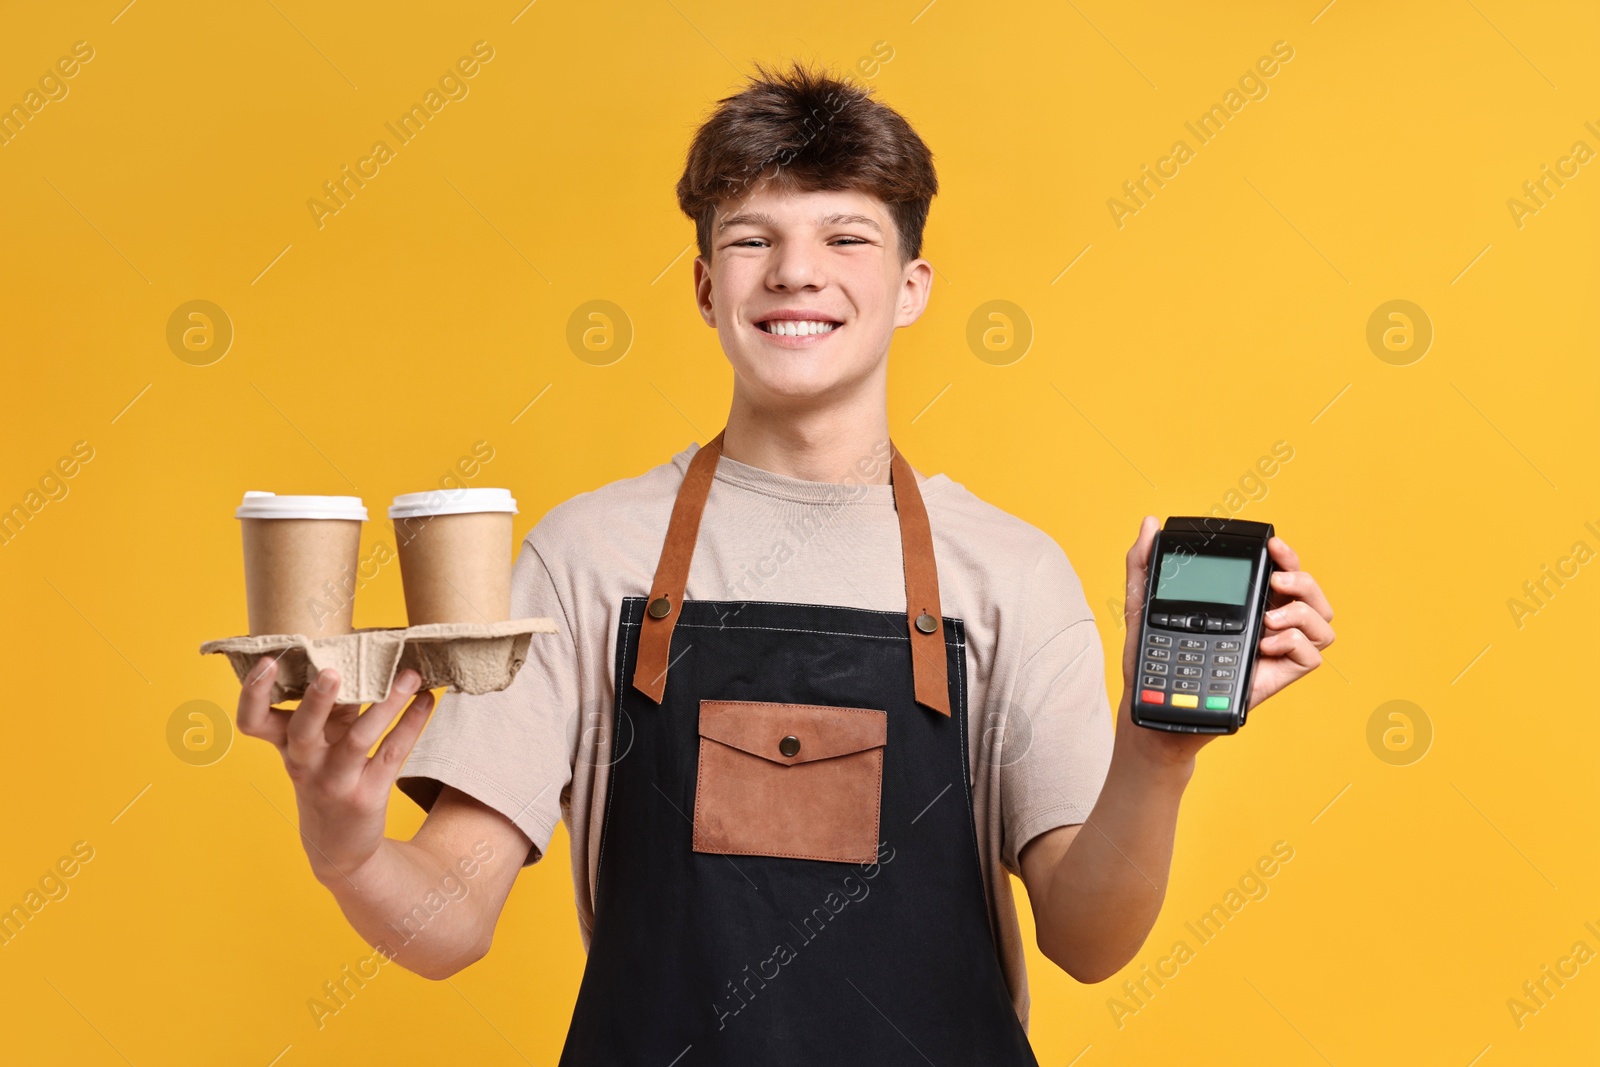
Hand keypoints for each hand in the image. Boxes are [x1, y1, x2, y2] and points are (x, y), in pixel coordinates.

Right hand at [235, 656, 436, 885]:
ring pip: (359, 738)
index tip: (268, 661)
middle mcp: (304, 764)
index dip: (253, 693)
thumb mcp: (317, 746)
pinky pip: (392, 753)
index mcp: (284, 746)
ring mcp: (335, 781)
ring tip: (410, 676)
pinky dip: (411, 724)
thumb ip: (330, 708)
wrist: (339, 847)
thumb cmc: (326, 777)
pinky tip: (426, 701)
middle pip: (302, 730)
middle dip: (316, 701)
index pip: (252, 721)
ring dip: (387, 704)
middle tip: (332, 672)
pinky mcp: (367, 794)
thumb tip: (363, 656)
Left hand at [1117, 516, 1334, 763]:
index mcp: (1245, 601)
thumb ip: (1144, 563)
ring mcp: (1278, 649)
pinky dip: (1294, 643)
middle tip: (1276, 576)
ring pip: (1323, 621)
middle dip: (1302, 576)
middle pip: (1311, 593)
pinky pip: (1311, 656)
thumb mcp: (1143, 604)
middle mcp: (1269, 622)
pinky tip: (1263, 644)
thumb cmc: (1154, 657)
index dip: (1287, 555)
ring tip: (1269, 616)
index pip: (1281, 571)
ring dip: (1303, 610)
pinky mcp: (1280, 675)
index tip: (1272, 544)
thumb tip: (1149, 523)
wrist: (1155, 704)